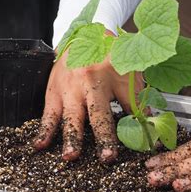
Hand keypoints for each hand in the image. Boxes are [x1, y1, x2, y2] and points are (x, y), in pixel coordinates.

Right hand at [34, 44, 142, 162]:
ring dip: (70, 137)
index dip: (136, 124)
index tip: (143, 140)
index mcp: (110, 76)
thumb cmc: (109, 57)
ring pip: (69, 115)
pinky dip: (44, 130)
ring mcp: (67, 87)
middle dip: (102, 136)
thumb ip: (137, 102)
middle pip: (96, 113)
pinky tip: (40, 144)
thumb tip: (150, 130)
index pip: (126, 105)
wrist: (82, 34)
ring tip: (70, 156)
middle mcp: (87, 82)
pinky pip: (47, 113)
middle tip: (107, 157)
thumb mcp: (128, 75)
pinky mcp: (52, 91)